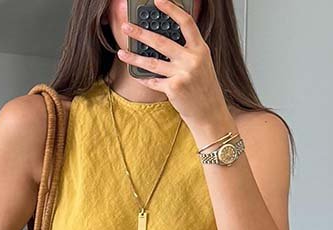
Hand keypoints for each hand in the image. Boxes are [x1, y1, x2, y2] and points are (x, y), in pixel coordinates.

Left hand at [117, 0, 231, 131]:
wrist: (210, 114)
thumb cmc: (203, 89)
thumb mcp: (201, 65)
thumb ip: (187, 51)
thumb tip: (163, 40)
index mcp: (200, 49)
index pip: (186, 22)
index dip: (172, 9)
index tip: (158, 1)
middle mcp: (192, 59)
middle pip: (161, 41)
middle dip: (141, 33)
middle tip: (127, 26)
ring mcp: (183, 74)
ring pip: (152, 62)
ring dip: (134, 57)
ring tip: (122, 52)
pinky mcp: (174, 88)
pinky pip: (154, 81)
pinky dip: (145, 80)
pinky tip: (138, 76)